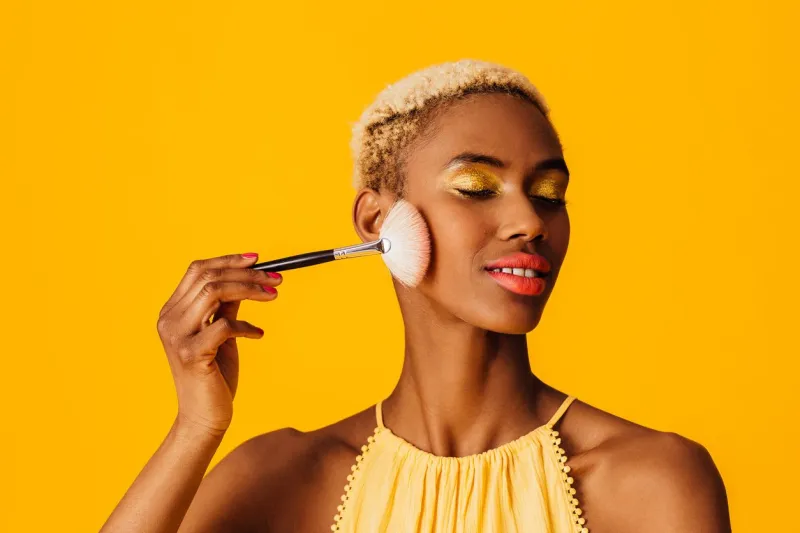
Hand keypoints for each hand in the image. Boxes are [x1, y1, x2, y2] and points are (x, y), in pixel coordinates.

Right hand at [156, 253, 280, 436]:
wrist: (204, 417)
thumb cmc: (213, 376)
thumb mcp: (221, 334)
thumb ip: (226, 307)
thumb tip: (247, 279)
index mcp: (172, 311)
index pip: (197, 270)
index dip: (228, 260)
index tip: (258, 259)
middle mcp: (169, 319)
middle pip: (208, 277)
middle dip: (247, 274)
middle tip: (276, 279)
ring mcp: (177, 336)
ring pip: (214, 292)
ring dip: (250, 290)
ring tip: (273, 296)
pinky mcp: (192, 353)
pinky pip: (225, 325)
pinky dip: (247, 326)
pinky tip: (258, 335)